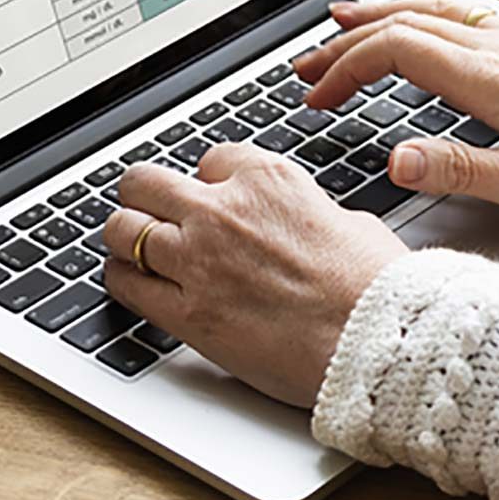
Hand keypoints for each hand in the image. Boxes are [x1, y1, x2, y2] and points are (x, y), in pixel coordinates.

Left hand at [100, 142, 406, 405]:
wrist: (376, 340)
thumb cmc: (375, 286)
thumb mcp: (348, 221)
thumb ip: (306, 212)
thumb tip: (302, 222)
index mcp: (267, 179)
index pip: (210, 159)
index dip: (208, 181)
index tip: (209, 196)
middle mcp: (224, 212)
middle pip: (146, 182)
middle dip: (144, 195)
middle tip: (146, 209)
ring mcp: (199, 262)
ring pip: (122, 229)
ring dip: (124, 236)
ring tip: (128, 246)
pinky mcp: (189, 314)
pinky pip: (127, 285)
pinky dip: (123, 280)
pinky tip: (131, 282)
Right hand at [290, 0, 498, 216]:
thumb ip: (465, 172)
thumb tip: (396, 161)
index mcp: (495, 82)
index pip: (398, 53)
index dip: (347, 71)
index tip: (318, 100)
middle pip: (404, 26)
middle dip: (345, 45)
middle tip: (304, 71)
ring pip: (432, 12)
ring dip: (377, 19)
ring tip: (335, 27)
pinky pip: (460, 14)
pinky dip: (417, 13)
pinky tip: (413, 20)